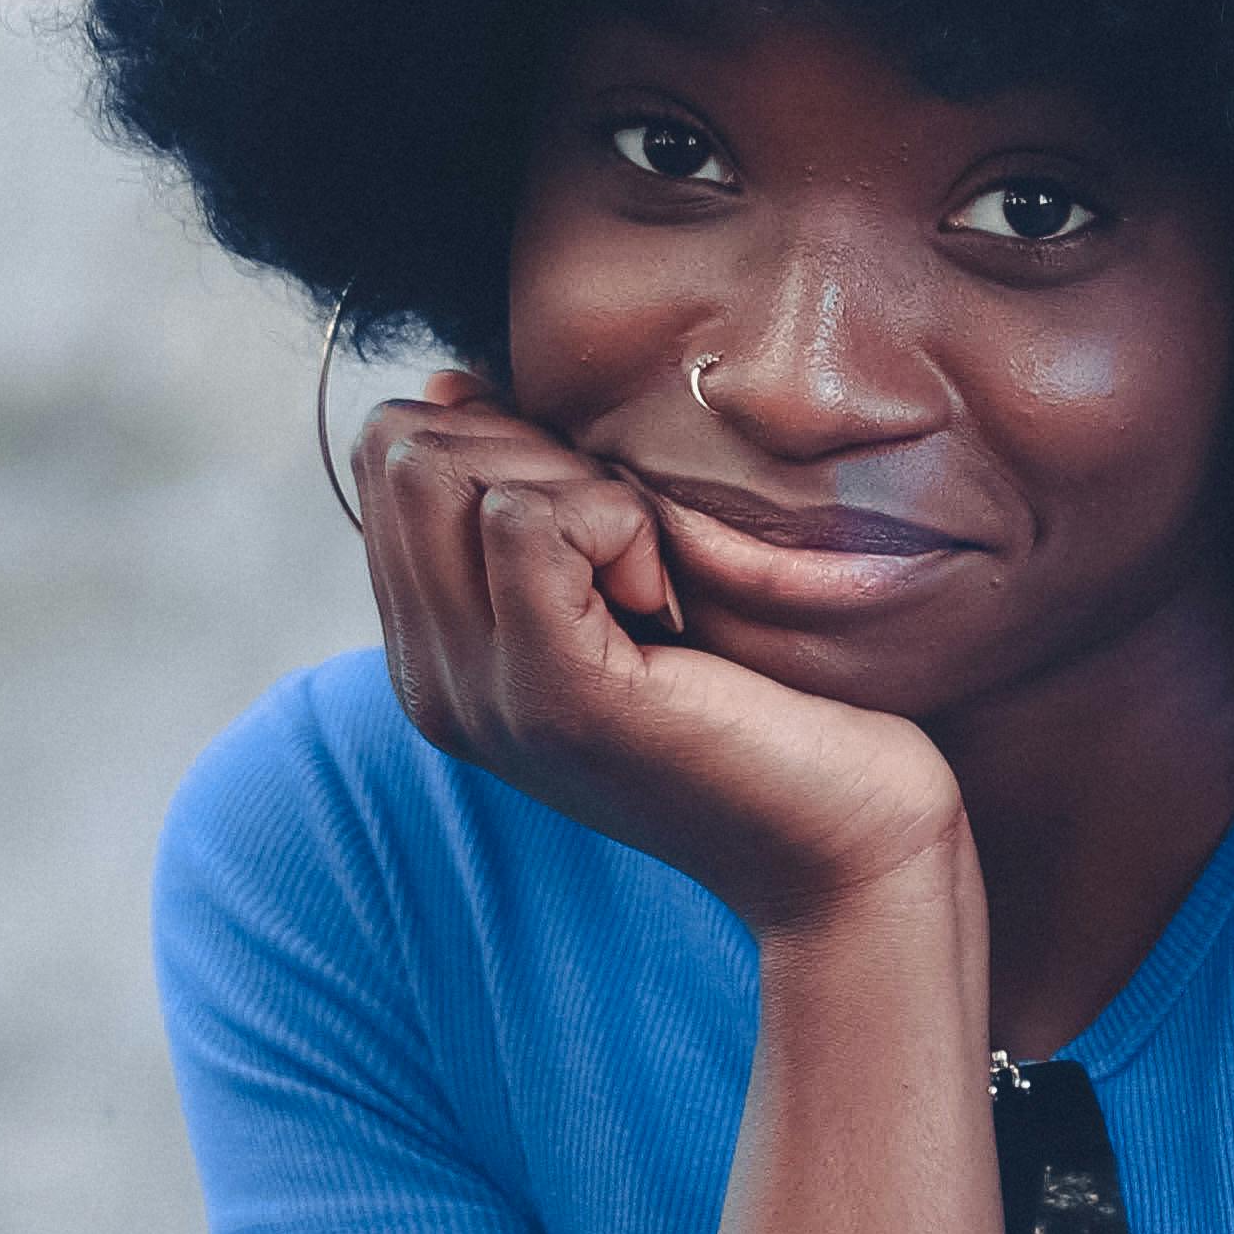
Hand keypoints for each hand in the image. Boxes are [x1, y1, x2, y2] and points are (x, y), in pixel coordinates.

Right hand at [355, 375, 965, 936]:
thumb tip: (448, 385)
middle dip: (534, 449)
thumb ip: (533, 502)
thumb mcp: (622, 585)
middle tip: (636, 549)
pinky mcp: (554, 694)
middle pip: (405, 448)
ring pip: (448, 470)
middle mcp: (434, 679)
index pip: (387, 454)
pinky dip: (616, 521)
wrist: (846, 848)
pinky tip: (669, 601)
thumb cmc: (763, 700)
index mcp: (438, 652)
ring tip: (653, 581)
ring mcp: (481, 692)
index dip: (505, 437)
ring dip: (577, 485)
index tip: (607, 521)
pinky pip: (525, 519)